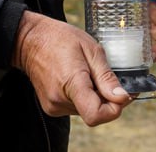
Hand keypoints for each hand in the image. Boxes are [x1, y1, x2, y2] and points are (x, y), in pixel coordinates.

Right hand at [11, 11, 131, 124]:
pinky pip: (77, 107)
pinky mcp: (52, 107)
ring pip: (87, 110)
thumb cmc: (61, 39)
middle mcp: (59, 101)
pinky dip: (85, 96)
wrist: (31, 41)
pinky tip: (80, 78)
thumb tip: (122, 97)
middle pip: (95, 112)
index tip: (124, 94)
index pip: (95, 115)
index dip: (115, 108)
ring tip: (90, 73)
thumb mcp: (91, 50)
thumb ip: (107, 77)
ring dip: (96, 97)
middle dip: (108, 99)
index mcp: (71, 83)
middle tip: (110, 77)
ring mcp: (54, 106)